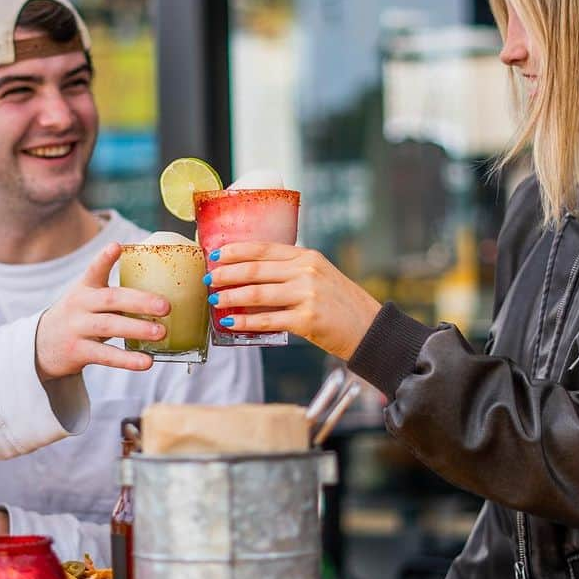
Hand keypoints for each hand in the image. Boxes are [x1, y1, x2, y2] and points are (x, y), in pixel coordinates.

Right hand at [35, 242, 170, 379]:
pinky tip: (146, 361)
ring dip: (137, 329)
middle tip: (165, 306)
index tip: (116, 247)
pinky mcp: (77, 352)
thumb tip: (160, 298)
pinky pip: (105, 356)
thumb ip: (114, 296)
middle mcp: (79, 305)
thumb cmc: (79, 318)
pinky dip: (127, 359)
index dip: (105, 259)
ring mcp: (77, 328)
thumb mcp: (87, 299)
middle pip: (110, 299)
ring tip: (160, 332)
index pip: (94, 269)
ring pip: (108, 326)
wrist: (42, 345)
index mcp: (85, 288)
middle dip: (139, 301)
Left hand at [205, 242, 380, 360]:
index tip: (215, 254)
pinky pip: (268, 320)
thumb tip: (252, 279)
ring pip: (257, 294)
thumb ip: (292, 273)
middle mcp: (306, 272)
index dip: (236, 251)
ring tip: (215, 300)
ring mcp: (307, 295)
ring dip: (231, 297)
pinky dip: (246, 322)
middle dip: (226, 274)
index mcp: (308, 257)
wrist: (370, 329)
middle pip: (256, 269)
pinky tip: (231, 323)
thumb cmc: (342, 305)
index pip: (264, 249)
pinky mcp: (307, 319)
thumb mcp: (320, 277)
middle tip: (209, 279)